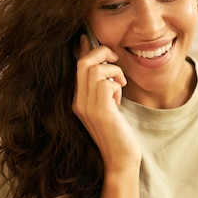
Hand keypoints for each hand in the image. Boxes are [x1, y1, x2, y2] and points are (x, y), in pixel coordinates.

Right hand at [73, 35, 141, 172]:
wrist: (121, 159)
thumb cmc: (119, 133)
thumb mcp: (109, 106)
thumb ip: (105, 88)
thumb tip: (107, 66)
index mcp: (79, 101)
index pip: (76, 68)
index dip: (82, 50)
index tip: (86, 37)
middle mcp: (78, 102)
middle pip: (83, 63)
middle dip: (101, 54)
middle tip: (115, 60)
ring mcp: (87, 107)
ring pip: (94, 69)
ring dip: (113, 71)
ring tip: (121, 85)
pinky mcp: (100, 110)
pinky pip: (106, 82)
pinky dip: (116, 84)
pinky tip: (120, 97)